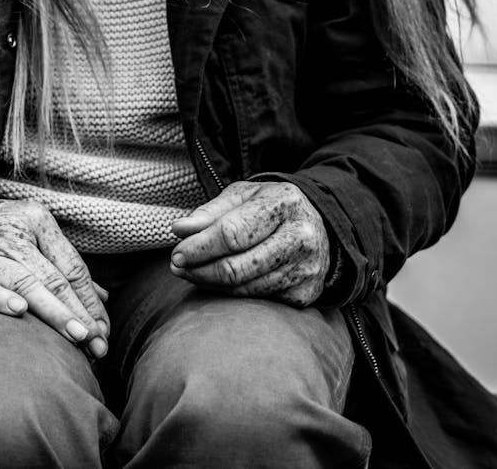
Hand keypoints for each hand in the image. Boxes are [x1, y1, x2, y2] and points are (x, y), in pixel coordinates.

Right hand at [0, 197, 108, 357]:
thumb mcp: (32, 235)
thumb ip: (65, 265)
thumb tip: (103, 299)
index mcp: (38, 222)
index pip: (72, 267)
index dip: (90, 302)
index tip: (104, 332)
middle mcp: (17, 233)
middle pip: (55, 278)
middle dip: (80, 314)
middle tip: (98, 345)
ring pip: (27, 282)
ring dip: (54, 313)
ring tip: (77, 337)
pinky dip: (0, 297)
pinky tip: (19, 312)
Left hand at [170, 180, 329, 306]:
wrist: (320, 229)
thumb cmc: (271, 208)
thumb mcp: (243, 196)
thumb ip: (211, 212)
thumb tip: (179, 229)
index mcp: (283, 203)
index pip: (232, 233)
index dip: (199, 246)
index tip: (176, 253)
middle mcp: (300, 237)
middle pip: (237, 267)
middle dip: (199, 270)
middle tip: (176, 267)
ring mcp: (305, 269)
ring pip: (245, 288)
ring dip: (210, 284)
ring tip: (191, 273)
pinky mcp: (305, 295)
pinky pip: (257, 300)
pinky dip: (232, 294)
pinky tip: (219, 282)